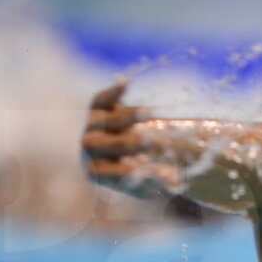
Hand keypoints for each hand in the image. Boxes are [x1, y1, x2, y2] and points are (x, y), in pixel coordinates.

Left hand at [82, 80, 174, 196]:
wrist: (131, 150)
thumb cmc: (142, 169)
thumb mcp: (151, 179)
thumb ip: (160, 180)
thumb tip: (172, 180)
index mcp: (96, 172)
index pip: (108, 173)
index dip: (127, 172)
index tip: (150, 172)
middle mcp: (88, 149)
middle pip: (100, 145)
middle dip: (126, 143)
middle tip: (151, 140)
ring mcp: (91, 127)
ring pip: (102, 121)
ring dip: (125, 117)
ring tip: (148, 113)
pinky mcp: (98, 109)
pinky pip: (101, 99)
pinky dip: (114, 91)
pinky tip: (125, 81)